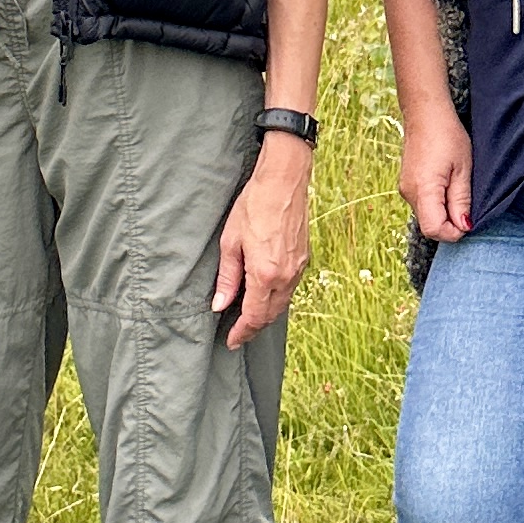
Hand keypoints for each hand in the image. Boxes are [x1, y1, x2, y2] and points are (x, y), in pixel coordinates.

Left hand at [213, 137, 312, 348]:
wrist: (284, 181)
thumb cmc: (254, 205)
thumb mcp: (231, 241)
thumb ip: (227, 277)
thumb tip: (220, 305)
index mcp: (265, 274)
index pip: (253, 316)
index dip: (241, 332)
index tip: (231, 341)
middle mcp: (285, 276)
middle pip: (269, 315)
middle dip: (253, 328)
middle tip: (237, 334)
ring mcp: (297, 268)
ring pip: (282, 304)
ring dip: (265, 314)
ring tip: (248, 317)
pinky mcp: (303, 259)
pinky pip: (289, 288)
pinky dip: (276, 298)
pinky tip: (264, 294)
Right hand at [398, 110, 472, 245]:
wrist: (425, 114)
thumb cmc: (447, 136)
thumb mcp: (463, 169)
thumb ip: (461, 200)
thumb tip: (463, 227)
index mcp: (423, 189)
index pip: (434, 229)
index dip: (453, 232)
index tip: (468, 219)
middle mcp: (409, 193)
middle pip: (430, 226)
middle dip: (450, 223)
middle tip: (466, 202)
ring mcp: (405, 189)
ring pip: (427, 216)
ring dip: (444, 213)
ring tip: (457, 188)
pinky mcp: (406, 185)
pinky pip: (423, 205)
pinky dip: (437, 204)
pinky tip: (447, 185)